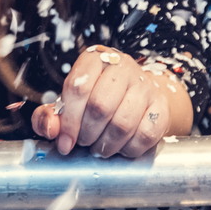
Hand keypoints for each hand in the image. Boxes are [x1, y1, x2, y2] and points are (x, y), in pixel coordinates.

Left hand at [32, 46, 191, 158]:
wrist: (137, 98)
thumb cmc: (95, 100)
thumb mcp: (67, 104)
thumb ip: (48, 116)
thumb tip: (50, 129)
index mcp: (95, 59)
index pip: (78, 87)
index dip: (68, 120)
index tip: (65, 142)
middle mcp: (122, 67)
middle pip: (100, 106)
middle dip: (87, 134)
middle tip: (84, 143)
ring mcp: (145, 86)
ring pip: (123, 123)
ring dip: (107, 145)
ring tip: (100, 147)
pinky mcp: (161, 107)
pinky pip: (144, 135)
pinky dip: (128, 150)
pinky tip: (120, 148)